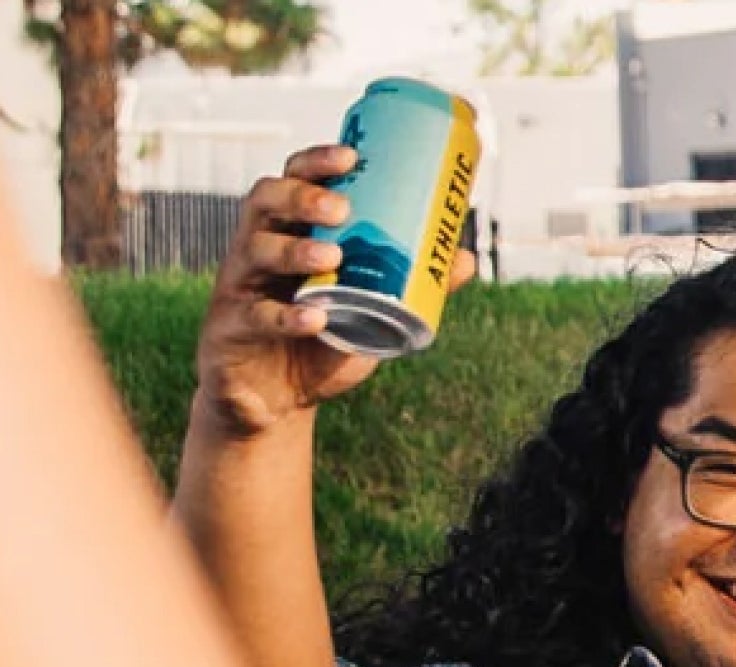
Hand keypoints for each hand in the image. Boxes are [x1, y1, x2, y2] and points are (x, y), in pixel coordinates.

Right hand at [195, 144, 476, 436]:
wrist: (278, 400)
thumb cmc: (322, 344)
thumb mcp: (370, 312)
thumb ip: (411, 287)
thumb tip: (464, 258)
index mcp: (288, 233)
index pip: (292, 180)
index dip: (316, 162)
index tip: (352, 155)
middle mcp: (257, 248)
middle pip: (266, 201)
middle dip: (302, 196)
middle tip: (341, 208)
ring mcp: (240, 286)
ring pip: (255, 250)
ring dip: (294, 250)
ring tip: (332, 257)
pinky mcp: (230, 327)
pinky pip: (256, 316)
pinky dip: (286, 316)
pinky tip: (314, 318)